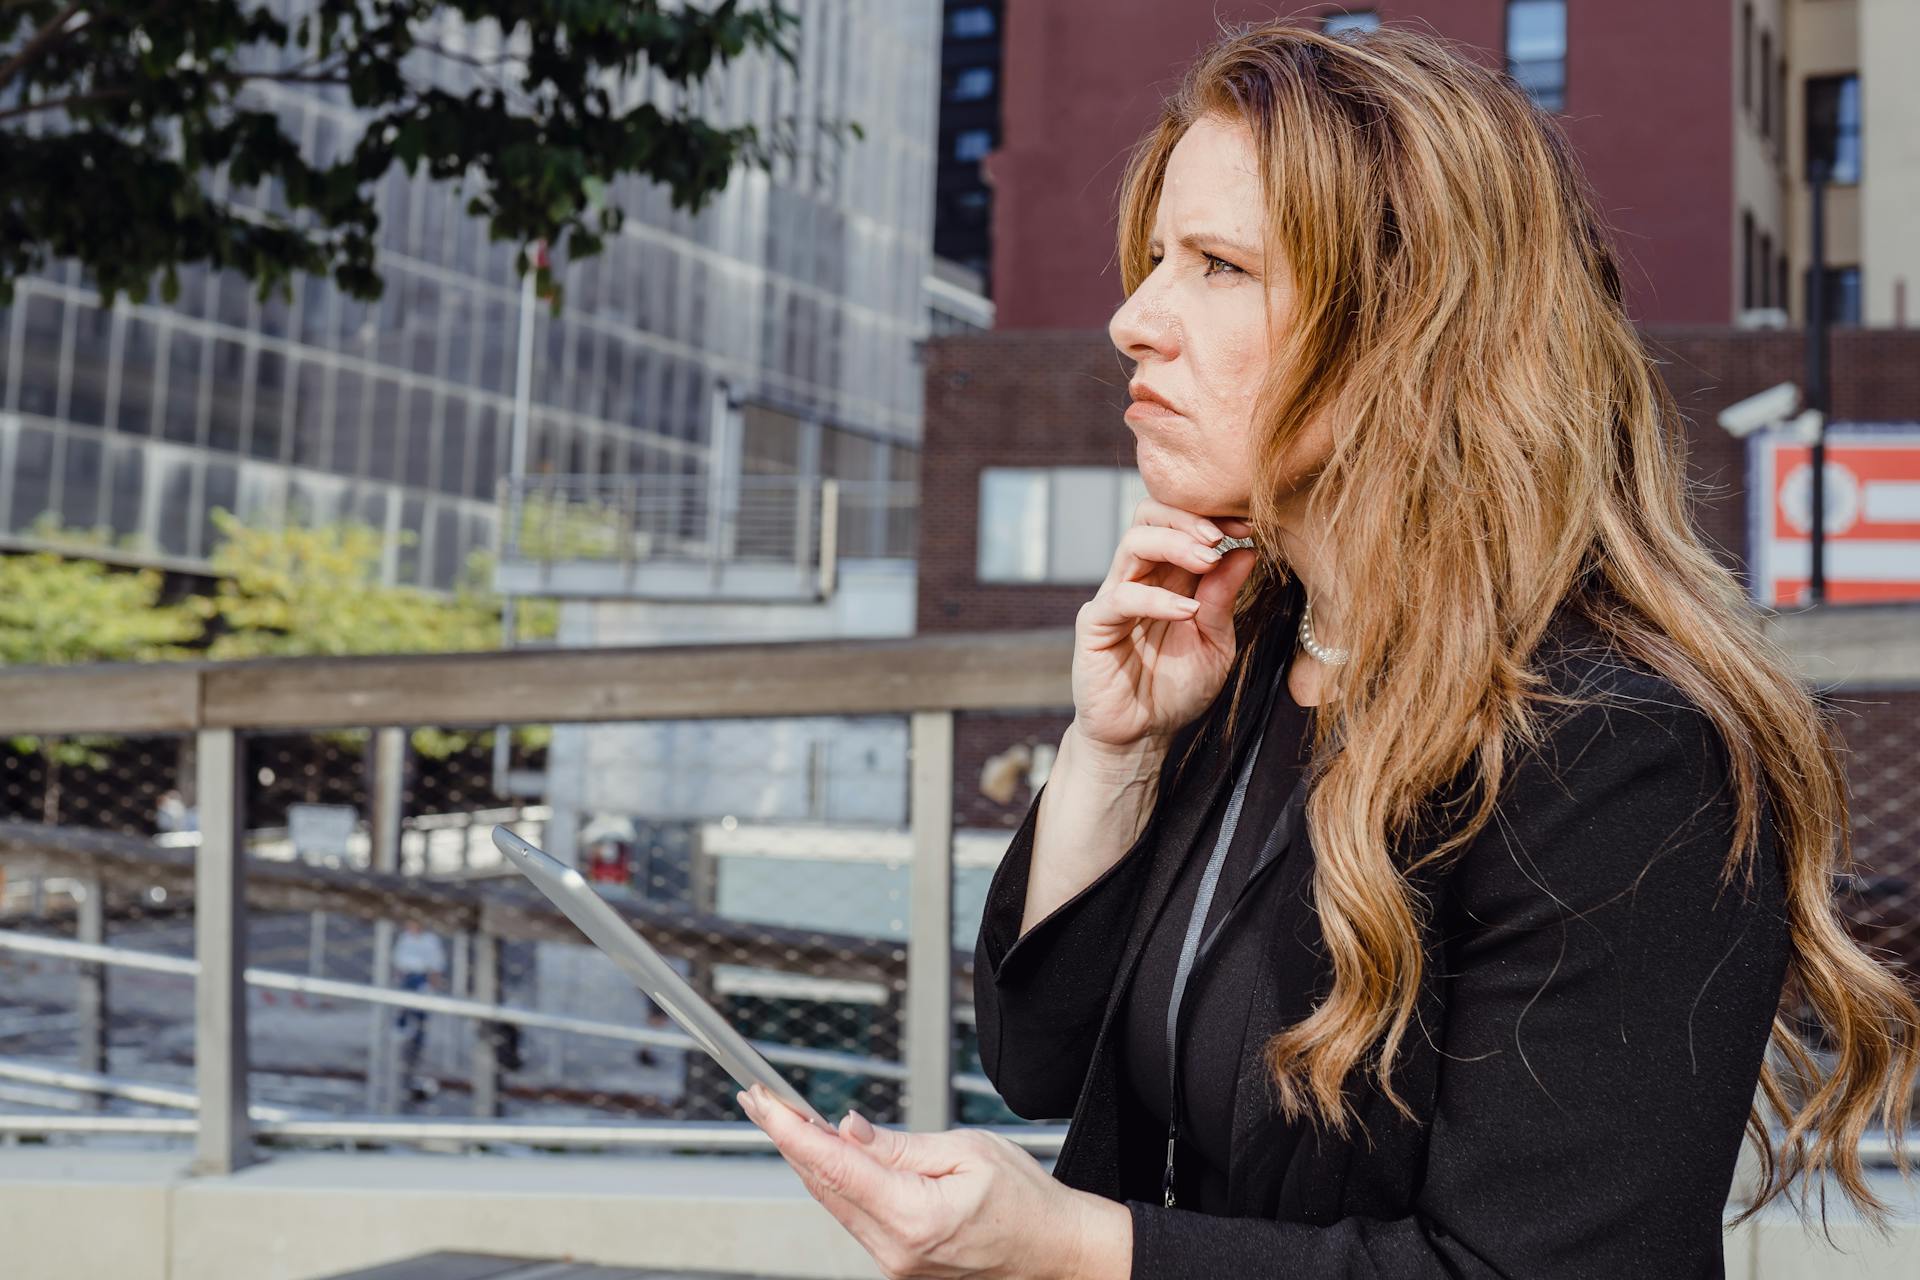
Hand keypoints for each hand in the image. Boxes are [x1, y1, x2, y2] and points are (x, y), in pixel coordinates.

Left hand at [737, 1083, 1127, 1278]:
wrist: (1057, 1253)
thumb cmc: (1027, 1203)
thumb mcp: (968, 1151)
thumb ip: (899, 1145)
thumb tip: (847, 1129)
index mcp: (914, 1217)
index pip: (832, 1166)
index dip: (789, 1130)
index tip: (762, 1102)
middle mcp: (895, 1250)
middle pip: (823, 1186)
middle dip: (790, 1140)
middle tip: (763, 1100)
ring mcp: (895, 1265)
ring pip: (835, 1203)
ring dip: (811, 1161)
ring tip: (791, 1120)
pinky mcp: (898, 1267)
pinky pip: (855, 1219)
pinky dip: (838, 1184)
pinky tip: (829, 1157)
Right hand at [1072, 498, 1257, 755]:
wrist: (1142, 736)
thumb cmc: (1176, 689)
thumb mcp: (1215, 642)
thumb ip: (1224, 598)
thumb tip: (1246, 551)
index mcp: (1169, 576)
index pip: (1181, 524)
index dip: (1212, 517)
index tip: (1249, 526)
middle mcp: (1139, 578)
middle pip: (1149, 517)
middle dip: (1188, 518)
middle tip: (1221, 537)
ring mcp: (1114, 598)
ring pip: (1133, 544)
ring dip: (1175, 544)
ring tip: (1208, 561)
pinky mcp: (1096, 625)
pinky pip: (1122, 597)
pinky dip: (1157, 598)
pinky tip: (1188, 612)